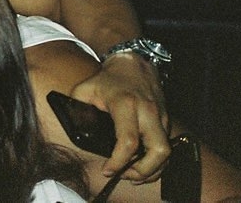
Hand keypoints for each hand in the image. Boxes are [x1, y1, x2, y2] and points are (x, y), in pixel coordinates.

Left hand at [71, 54, 169, 181]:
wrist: (133, 64)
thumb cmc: (107, 79)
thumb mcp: (85, 89)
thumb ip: (76, 109)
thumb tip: (72, 129)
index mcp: (125, 104)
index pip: (128, 141)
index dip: (118, 161)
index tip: (108, 171)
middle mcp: (148, 111)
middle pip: (158, 151)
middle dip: (144, 171)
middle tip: (125, 175)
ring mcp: (161, 116)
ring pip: (167, 152)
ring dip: (153, 169)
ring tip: (133, 173)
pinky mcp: (166, 121)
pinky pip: (166, 146)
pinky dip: (156, 160)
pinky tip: (141, 164)